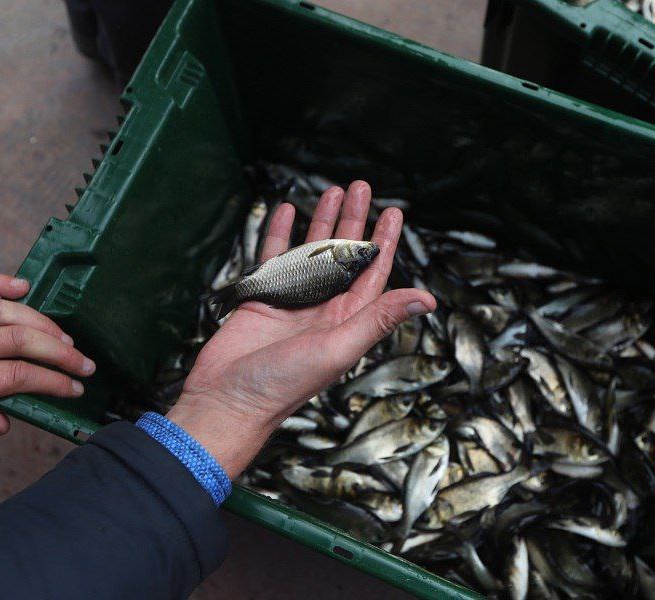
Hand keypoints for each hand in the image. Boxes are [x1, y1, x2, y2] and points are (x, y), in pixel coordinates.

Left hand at [0, 274, 95, 433]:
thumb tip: (4, 425)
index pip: (18, 378)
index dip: (53, 382)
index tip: (74, 389)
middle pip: (22, 342)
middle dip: (62, 353)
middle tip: (85, 364)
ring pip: (5, 312)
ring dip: (41, 322)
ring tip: (64, 336)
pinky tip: (23, 286)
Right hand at [168, 181, 436, 477]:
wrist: (227, 399)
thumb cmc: (283, 384)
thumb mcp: (339, 348)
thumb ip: (379, 318)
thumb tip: (428, 300)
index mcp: (347, 321)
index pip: (372, 274)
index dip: (383, 242)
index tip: (392, 212)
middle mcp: (322, 308)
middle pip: (343, 255)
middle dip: (353, 221)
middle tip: (360, 187)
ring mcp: (291, 301)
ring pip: (311, 251)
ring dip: (322, 222)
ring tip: (331, 191)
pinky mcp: (262, 297)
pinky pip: (273, 257)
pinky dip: (280, 233)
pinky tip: (286, 210)